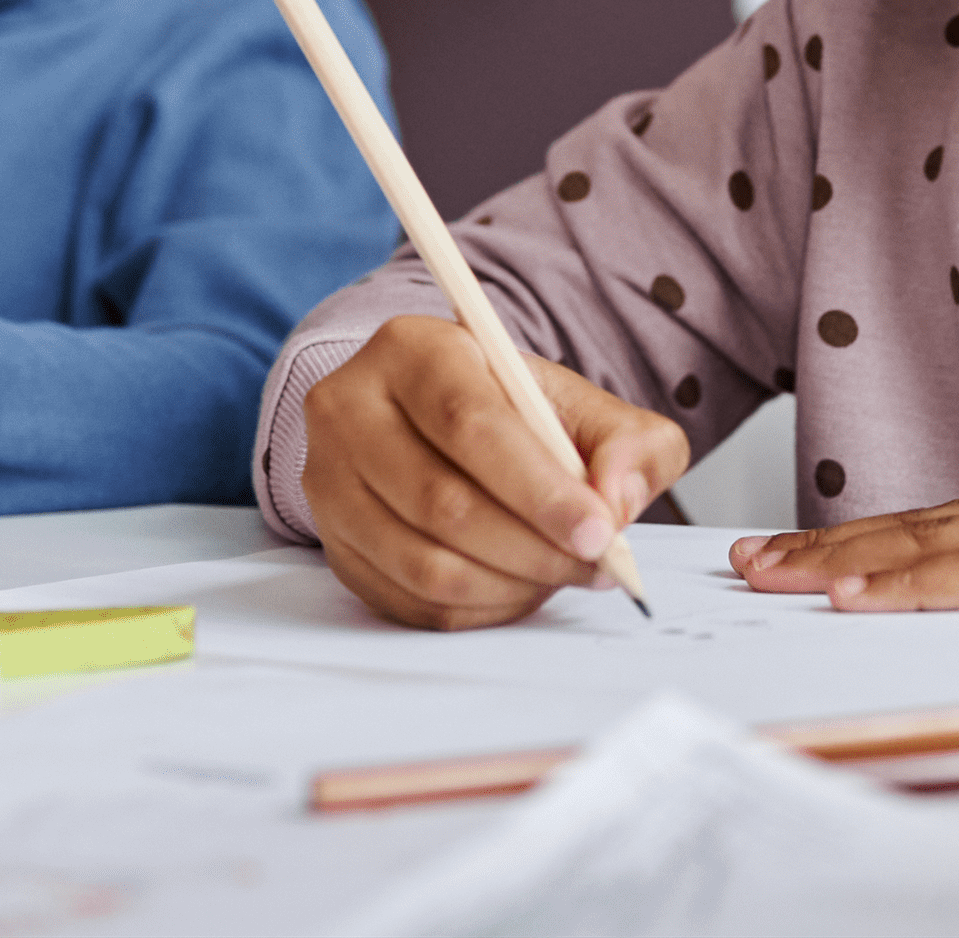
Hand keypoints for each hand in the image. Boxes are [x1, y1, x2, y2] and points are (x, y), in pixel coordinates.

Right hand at [301, 315, 687, 629]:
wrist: (437, 428)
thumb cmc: (511, 415)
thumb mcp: (582, 406)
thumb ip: (628, 442)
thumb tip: (617, 499)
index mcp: (413, 350)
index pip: (469, 425)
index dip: (539, 488)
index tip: (599, 530)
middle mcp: (350, 409)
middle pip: (442, 502)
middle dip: (535, 547)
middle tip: (596, 562)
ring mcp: (329, 482)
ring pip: (424, 563)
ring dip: (511, 583)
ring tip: (562, 572)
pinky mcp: (334, 543)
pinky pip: (410, 600)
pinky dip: (479, 608)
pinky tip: (519, 585)